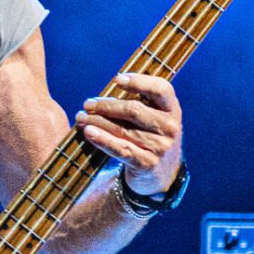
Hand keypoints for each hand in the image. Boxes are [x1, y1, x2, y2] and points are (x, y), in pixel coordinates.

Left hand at [77, 72, 182, 195]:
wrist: (163, 174)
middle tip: (87, 104)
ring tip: (81, 117)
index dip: (139, 82)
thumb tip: (103, 94)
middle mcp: (170, 127)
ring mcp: (160, 147)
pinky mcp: (147, 164)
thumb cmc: (151, 137)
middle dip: (106, 105)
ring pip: (123, 130)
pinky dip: (103, 140)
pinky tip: (89, 132)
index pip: (160, 89)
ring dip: (98, 122)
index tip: (117, 79)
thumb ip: (139, 102)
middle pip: (134, 110)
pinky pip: (121, 149)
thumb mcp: (155, 118)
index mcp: (172, 110)